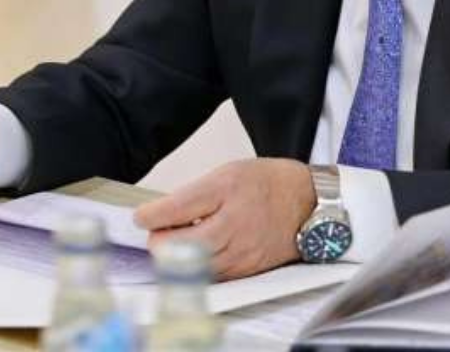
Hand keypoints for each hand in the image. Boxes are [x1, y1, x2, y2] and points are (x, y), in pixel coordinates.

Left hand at [133, 158, 315, 279]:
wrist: (307, 203)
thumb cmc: (267, 184)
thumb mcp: (227, 173)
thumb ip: (193, 194)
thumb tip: (161, 214)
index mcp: (224, 190)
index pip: (174, 210)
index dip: (149, 216)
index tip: (142, 216)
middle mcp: (232, 223)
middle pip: (177, 246)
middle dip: (159, 240)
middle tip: (158, 231)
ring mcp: (239, 251)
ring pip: (190, 266)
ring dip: (176, 256)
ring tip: (180, 241)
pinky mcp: (245, 270)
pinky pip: (209, 275)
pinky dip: (197, 266)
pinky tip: (201, 251)